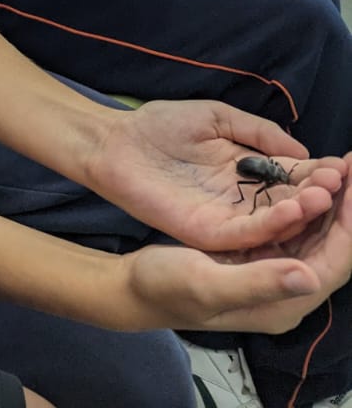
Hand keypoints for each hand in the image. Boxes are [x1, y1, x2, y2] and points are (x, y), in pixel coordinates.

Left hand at [89, 100, 347, 252]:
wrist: (116, 141)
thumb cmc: (161, 126)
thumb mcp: (217, 118)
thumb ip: (258, 133)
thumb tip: (302, 152)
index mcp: (248, 171)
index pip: (292, 175)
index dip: (319, 172)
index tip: (347, 166)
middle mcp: (244, 199)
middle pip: (291, 202)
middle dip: (320, 193)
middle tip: (345, 184)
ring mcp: (228, 217)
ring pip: (275, 222)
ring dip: (302, 210)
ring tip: (327, 196)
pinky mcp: (209, 231)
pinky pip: (247, 232)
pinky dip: (272, 223)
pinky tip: (294, 209)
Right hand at [126, 161, 351, 335]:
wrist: (135, 287)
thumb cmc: (167, 287)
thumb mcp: (207, 285)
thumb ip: (258, 283)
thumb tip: (309, 277)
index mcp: (282, 303)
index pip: (335, 262)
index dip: (349, 223)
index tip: (351, 182)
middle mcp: (285, 287)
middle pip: (331, 245)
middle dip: (343, 204)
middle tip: (350, 163)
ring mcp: (273, 270)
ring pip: (314, 232)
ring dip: (326, 198)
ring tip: (336, 163)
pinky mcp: (258, 254)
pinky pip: (293, 226)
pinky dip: (302, 198)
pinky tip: (304, 174)